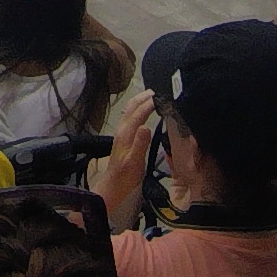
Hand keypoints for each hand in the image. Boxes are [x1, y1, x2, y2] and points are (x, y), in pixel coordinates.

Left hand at [93, 87, 156, 220]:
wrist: (113, 185)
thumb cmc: (126, 176)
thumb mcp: (135, 162)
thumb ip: (140, 144)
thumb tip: (146, 126)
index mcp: (126, 133)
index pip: (139, 113)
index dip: (150, 103)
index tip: (163, 95)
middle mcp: (122, 129)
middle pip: (132, 107)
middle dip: (144, 97)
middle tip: (159, 90)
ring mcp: (121, 132)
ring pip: (130, 111)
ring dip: (140, 101)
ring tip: (152, 96)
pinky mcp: (123, 137)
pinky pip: (131, 117)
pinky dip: (138, 109)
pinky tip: (144, 112)